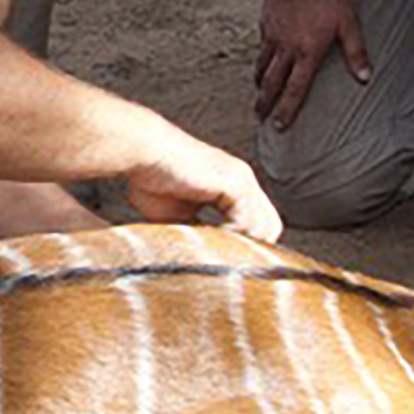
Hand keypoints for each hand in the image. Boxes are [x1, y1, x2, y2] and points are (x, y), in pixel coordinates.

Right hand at [123, 134, 283, 244]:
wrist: (143, 153)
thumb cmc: (152, 178)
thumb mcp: (178, 216)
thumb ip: (198, 233)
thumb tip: (205, 259)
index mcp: (231, 185)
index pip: (259, 222)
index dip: (246, 243)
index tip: (226, 259)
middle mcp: (242, 179)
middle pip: (270, 226)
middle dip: (250, 247)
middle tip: (226, 260)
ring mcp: (242, 179)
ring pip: (265, 226)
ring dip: (241, 245)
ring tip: (217, 252)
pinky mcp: (236, 181)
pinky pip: (249, 221)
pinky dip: (233, 236)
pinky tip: (211, 239)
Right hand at [252, 0, 370, 129]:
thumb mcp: (347, 21)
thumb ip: (355, 51)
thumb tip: (365, 77)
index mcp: (307, 53)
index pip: (295, 89)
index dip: (287, 110)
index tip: (280, 125)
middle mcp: (287, 49)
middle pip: (272, 83)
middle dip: (266, 103)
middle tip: (261, 117)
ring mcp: (273, 37)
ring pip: (263, 67)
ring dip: (260, 84)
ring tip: (259, 94)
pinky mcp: (265, 24)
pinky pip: (261, 47)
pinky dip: (260, 60)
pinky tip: (262, 61)